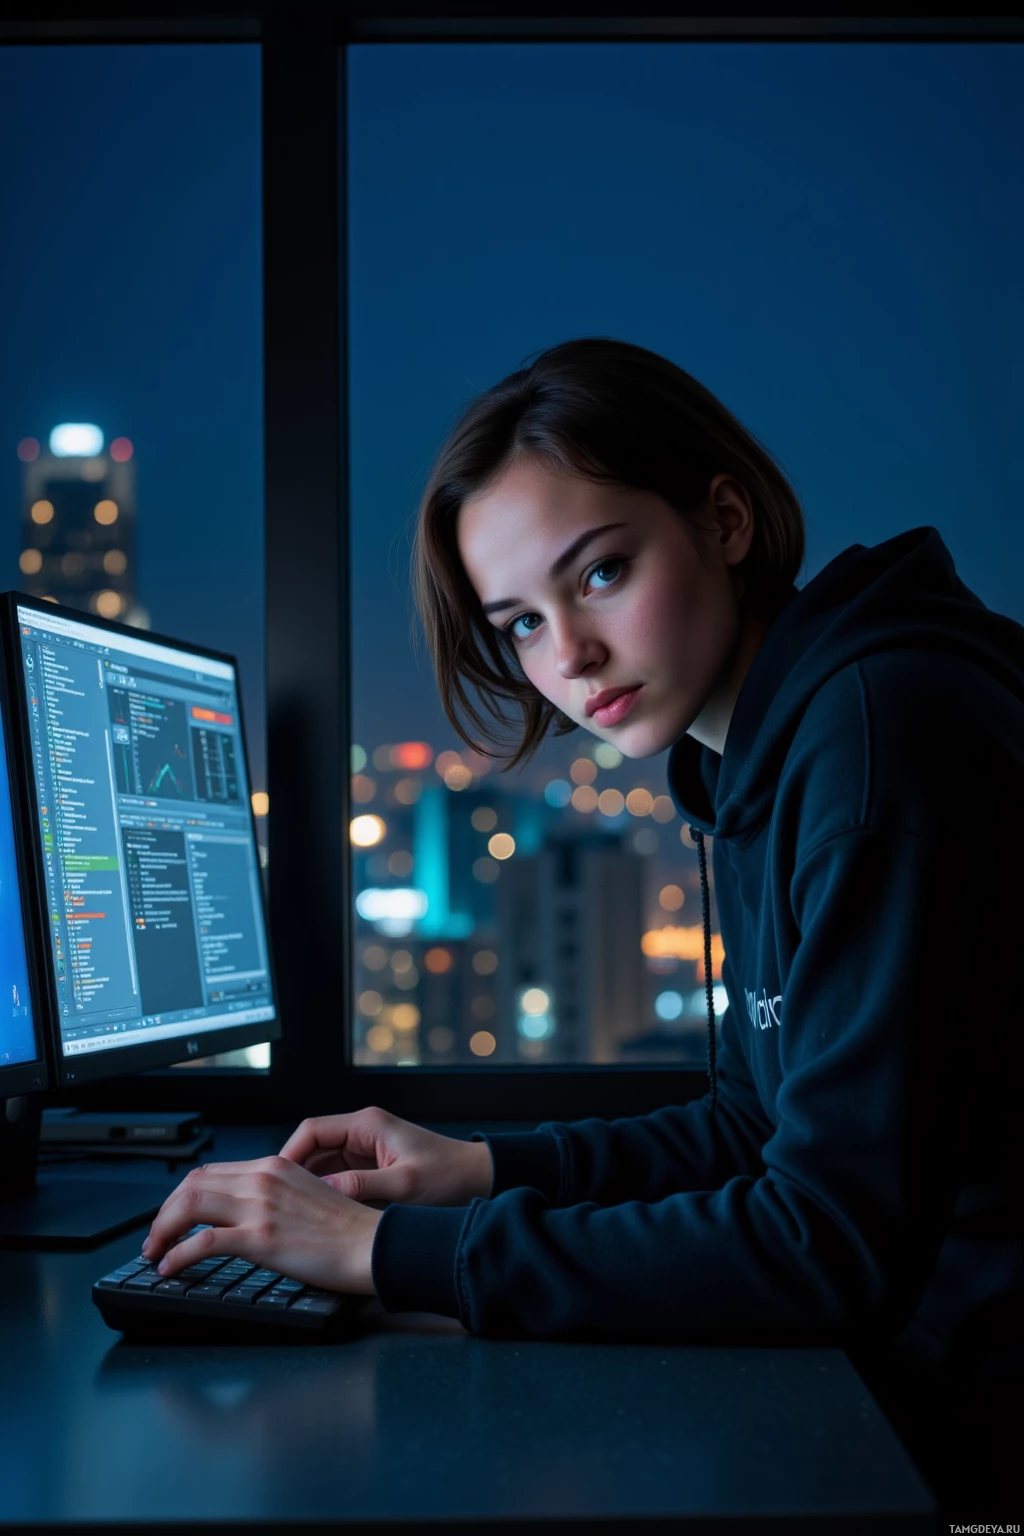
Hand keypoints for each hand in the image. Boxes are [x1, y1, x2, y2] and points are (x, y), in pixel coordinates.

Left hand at [140, 1156, 382, 1293]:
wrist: (372, 1244)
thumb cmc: (347, 1228)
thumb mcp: (306, 1194)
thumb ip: (275, 1194)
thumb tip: (246, 1211)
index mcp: (273, 1166)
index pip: (210, 1172)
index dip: (182, 1195)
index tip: (173, 1217)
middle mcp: (263, 1179)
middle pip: (191, 1185)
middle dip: (164, 1212)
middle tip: (155, 1238)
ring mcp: (260, 1207)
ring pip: (189, 1206)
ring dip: (162, 1230)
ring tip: (155, 1253)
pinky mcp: (261, 1238)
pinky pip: (203, 1241)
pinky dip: (177, 1255)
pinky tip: (170, 1267)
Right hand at [279, 1105, 493, 1207]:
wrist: (477, 1179)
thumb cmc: (449, 1175)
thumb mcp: (404, 1184)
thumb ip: (362, 1186)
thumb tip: (323, 1192)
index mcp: (368, 1125)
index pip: (313, 1130)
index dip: (289, 1153)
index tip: (275, 1179)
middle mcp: (363, 1133)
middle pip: (312, 1147)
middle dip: (293, 1173)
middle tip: (276, 1201)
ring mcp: (366, 1151)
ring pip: (321, 1164)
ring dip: (308, 1185)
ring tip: (291, 1211)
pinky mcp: (370, 1169)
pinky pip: (336, 1177)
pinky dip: (324, 1192)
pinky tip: (317, 1213)